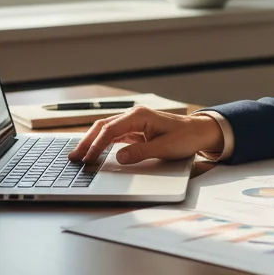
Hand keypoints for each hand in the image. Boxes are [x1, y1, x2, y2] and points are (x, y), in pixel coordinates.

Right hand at [67, 108, 222, 164]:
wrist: (199, 132)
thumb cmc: (186, 137)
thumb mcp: (164, 147)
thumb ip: (140, 152)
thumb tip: (118, 158)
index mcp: (139, 116)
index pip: (111, 130)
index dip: (97, 145)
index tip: (87, 158)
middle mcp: (134, 116)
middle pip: (103, 127)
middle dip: (87, 141)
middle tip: (74, 157)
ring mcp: (134, 123)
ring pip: (106, 131)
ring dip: (92, 142)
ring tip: (78, 155)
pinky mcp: (136, 131)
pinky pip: (114, 137)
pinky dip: (102, 144)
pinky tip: (94, 152)